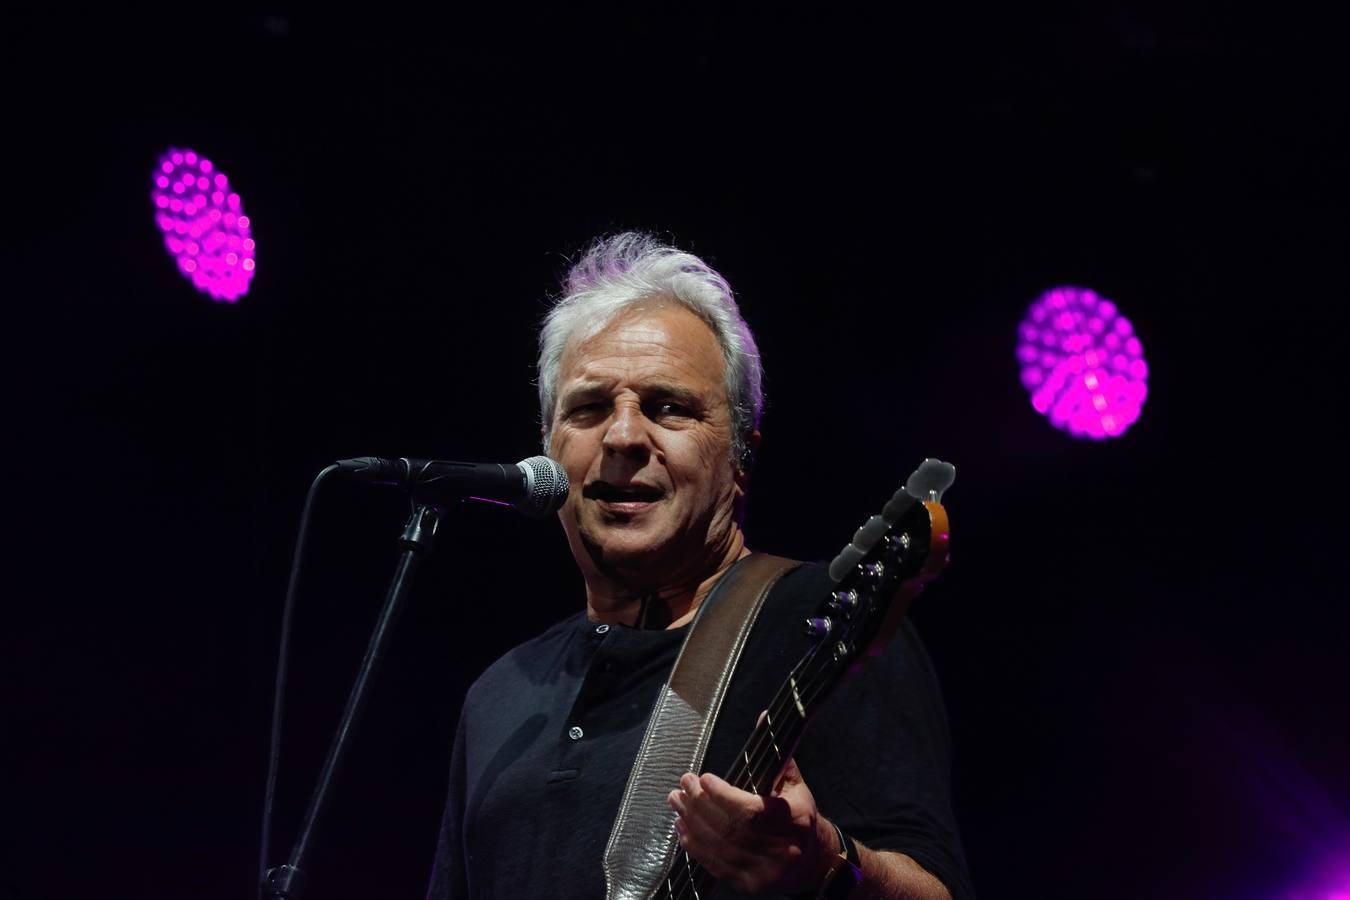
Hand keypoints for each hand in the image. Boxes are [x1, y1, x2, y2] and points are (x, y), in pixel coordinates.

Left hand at [666, 755, 834, 895]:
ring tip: (676, 801)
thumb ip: (776, 753)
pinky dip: (694, 845)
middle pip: (729, 828)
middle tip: (683, 785)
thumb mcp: (794, 783)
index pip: (751, 811)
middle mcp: (781, 850)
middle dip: (700, 804)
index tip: (703, 778)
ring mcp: (764, 872)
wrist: (811, 860)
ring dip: (692, 822)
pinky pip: (714, 864)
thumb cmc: (797, 814)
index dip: (722, 795)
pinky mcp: (748, 885)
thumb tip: (764, 717)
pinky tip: (682, 827)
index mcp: (794, 820)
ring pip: (718, 846)